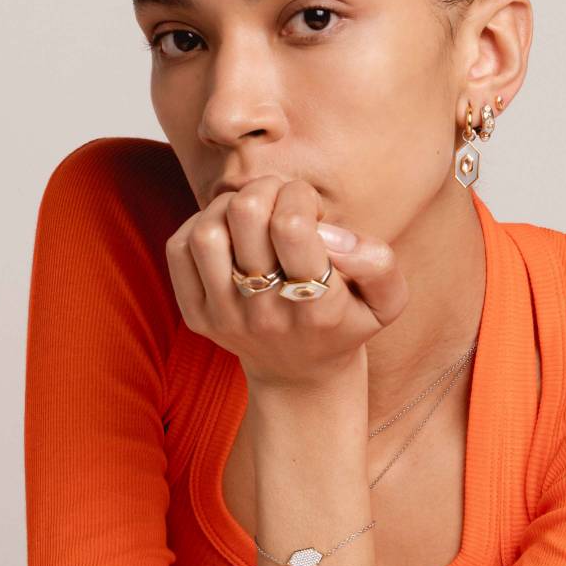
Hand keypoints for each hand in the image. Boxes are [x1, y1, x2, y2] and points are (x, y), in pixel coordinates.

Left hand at [165, 175, 408, 388]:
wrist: (300, 376)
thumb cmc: (346, 321)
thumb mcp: (386, 301)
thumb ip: (378, 263)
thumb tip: (332, 235)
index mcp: (317, 308)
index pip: (291, 227)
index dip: (299, 196)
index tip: (310, 207)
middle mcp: (267, 314)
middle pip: (245, 215)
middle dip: (265, 189)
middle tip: (279, 199)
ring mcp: (226, 317)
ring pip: (207, 231)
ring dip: (229, 205)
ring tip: (252, 214)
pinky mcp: (197, 316)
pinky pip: (178, 250)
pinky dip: (199, 224)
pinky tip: (228, 233)